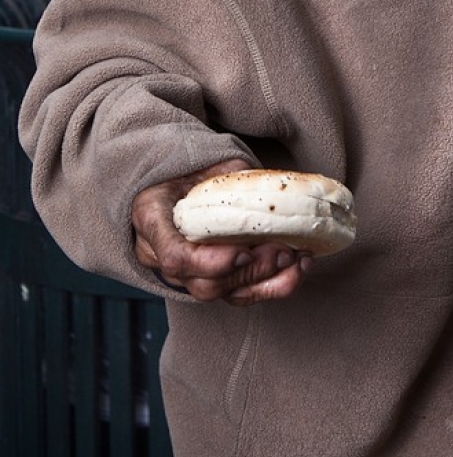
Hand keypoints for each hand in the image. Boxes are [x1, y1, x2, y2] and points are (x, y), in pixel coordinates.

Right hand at [131, 157, 311, 304]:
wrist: (175, 178)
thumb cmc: (190, 166)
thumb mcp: (205, 161)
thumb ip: (232, 175)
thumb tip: (272, 186)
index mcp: (151, 217)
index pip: (175, 257)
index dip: (211, 263)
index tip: (244, 254)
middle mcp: (161, 255)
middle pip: (204, 284)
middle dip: (250, 272)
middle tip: (284, 251)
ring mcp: (184, 273)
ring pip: (223, 294)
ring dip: (267, 282)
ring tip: (298, 262)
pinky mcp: (209, 278)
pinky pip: (237, 293)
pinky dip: (270, 285)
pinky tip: (296, 269)